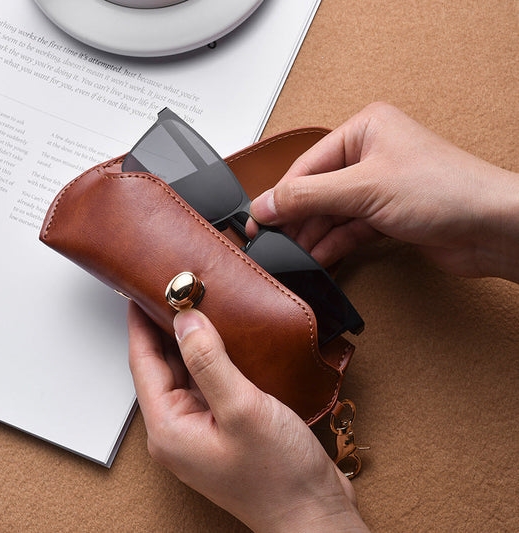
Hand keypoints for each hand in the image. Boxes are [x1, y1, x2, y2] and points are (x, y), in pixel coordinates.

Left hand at [128, 302, 368, 532]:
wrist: (312, 511)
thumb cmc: (278, 475)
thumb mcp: (241, 409)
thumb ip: (209, 361)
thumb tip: (184, 321)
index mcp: (169, 427)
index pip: (143, 363)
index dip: (140, 324)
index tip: (139, 292)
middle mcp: (179, 428)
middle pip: (163, 365)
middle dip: (167, 327)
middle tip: (175, 291)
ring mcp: (201, 427)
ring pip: (188, 372)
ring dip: (192, 341)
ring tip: (199, 306)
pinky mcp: (223, 425)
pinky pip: (209, 382)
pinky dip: (213, 357)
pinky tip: (225, 340)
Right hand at [249, 102, 518, 282]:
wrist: (490, 227)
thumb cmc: (445, 190)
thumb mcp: (364, 188)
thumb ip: (309, 196)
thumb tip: (267, 203)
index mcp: (364, 130)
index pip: (308, 164)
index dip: (281, 195)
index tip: (259, 219)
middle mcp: (370, 155)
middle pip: (317, 190)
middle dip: (297, 218)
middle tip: (271, 240)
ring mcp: (378, 186)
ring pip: (331, 212)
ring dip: (313, 235)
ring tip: (293, 254)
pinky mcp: (386, 214)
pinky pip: (348, 228)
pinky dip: (333, 243)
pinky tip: (319, 257)